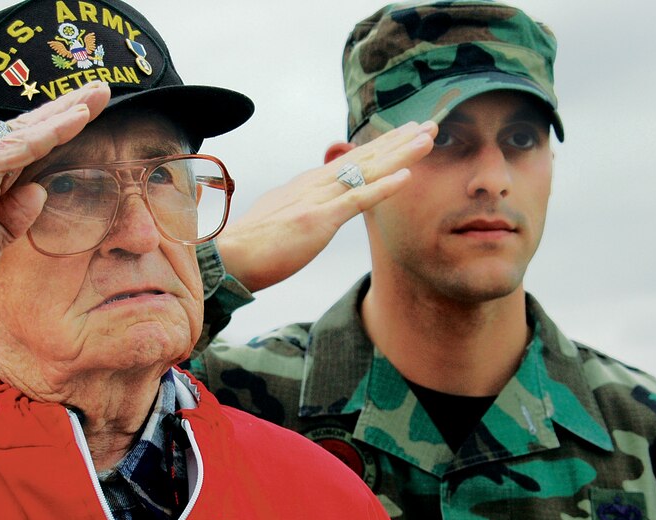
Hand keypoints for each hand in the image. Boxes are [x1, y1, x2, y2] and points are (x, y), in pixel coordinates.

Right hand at [0, 82, 111, 327]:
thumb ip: (11, 217)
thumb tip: (38, 192)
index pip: (19, 147)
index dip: (54, 129)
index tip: (87, 114)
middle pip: (22, 131)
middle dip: (63, 110)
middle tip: (100, 91)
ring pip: (21, 134)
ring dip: (61, 114)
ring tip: (95, 97)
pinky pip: (13, 151)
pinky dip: (45, 135)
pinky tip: (71, 122)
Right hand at [215, 121, 436, 292]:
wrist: (226, 257)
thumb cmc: (251, 245)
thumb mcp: (280, 216)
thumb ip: (299, 206)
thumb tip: (309, 204)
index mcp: (309, 185)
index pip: (352, 162)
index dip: (382, 147)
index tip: (406, 135)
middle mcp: (316, 185)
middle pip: (365, 158)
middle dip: (400, 141)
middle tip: (430, 125)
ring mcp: (318, 200)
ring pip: (367, 171)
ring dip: (400, 154)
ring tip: (427, 139)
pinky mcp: (317, 220)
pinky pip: (357, 201)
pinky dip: (383, 188)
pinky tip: (406, 177)